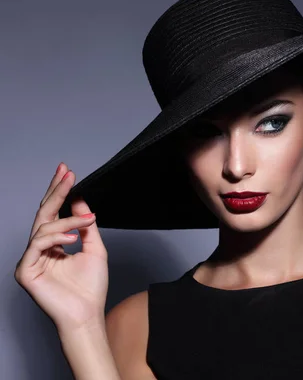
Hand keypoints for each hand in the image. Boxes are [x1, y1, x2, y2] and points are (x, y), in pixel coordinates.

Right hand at [15, 163, 108, 333]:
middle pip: (44, 213)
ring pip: (44, 227)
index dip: (59, 191)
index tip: (68, 171)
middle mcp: (40, 249)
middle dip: (56, 191)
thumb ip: (86, 225)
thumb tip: (80, 199)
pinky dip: (56, 237)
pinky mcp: (26, 271)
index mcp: (54, 243)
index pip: (53, 212)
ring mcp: (31, 259)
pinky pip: (38, 245)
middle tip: (67, 173)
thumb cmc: (91, 287)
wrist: (88, 314)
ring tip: (87, 221)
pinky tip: (73, 237)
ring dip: (67, 220)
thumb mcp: (95, 248)